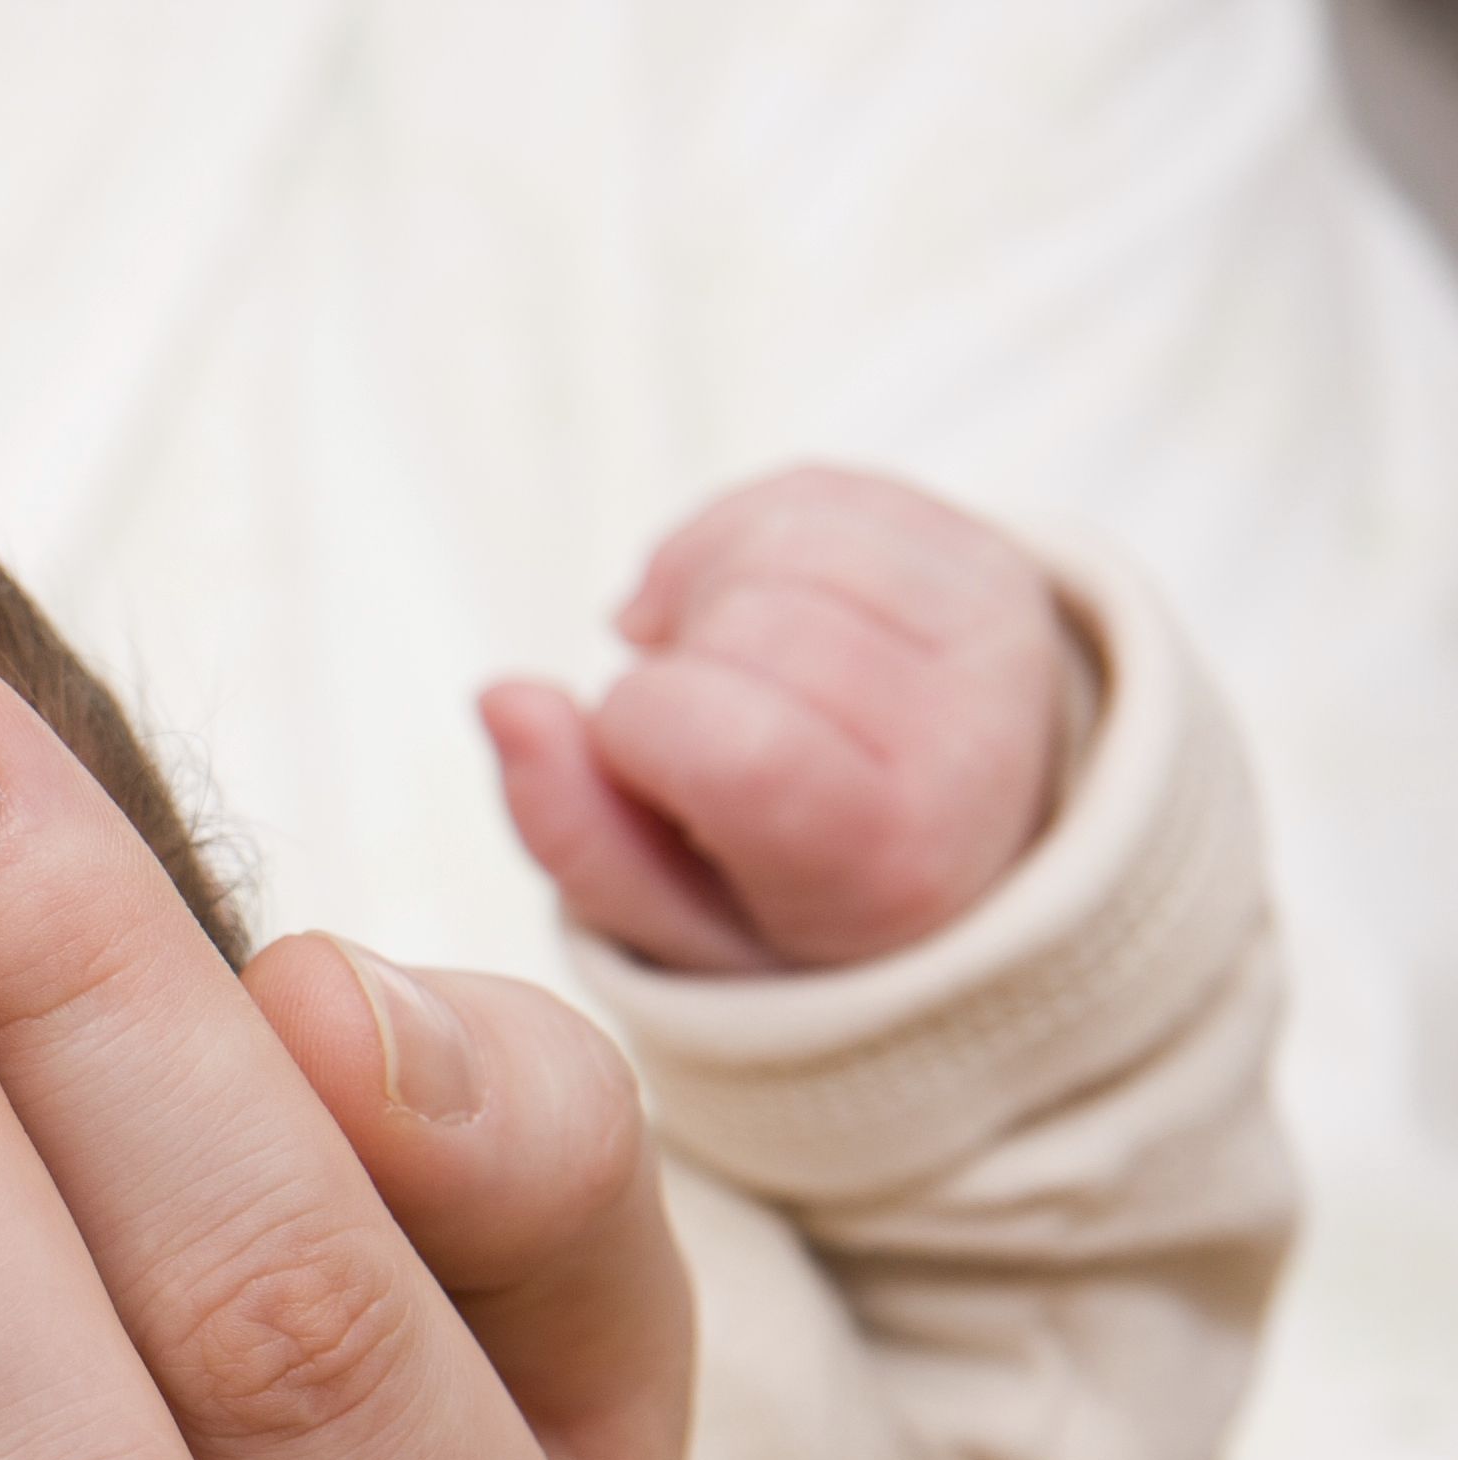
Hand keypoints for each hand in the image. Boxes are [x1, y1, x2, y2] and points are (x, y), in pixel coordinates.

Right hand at [481, 465, 1071, 969]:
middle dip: (680, 667)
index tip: (656, 779)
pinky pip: (813, 491)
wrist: (963, 859)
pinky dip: (738, 545)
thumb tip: (503, 696)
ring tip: (721, 678)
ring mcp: (998, 629)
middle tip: (700, 739)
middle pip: (748, 623)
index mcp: (893, 862)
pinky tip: (741, 620)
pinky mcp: (990, 550)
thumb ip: (572, 831)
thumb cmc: (795, 904)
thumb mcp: (673, 926)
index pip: (731, 741)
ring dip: (708, 600)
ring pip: (782, 538)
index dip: (640, 735)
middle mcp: (979, 739)